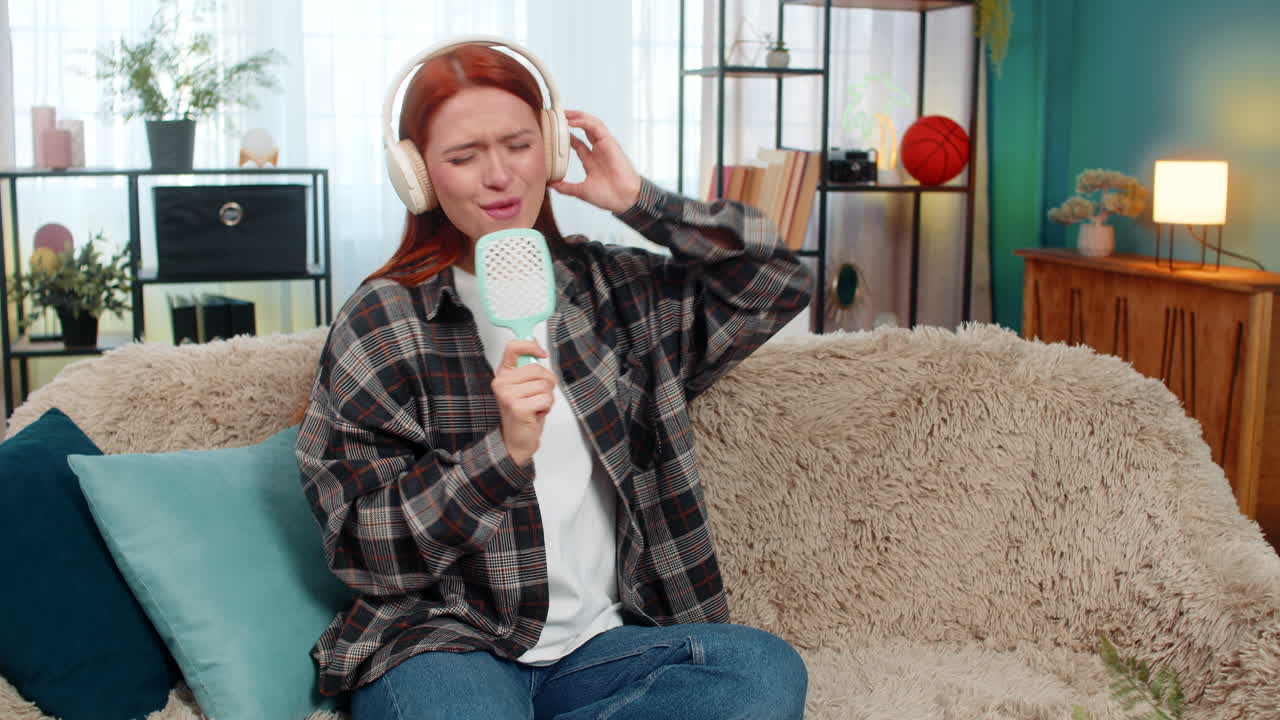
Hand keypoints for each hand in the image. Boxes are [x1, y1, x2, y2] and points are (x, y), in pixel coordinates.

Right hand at [491, 339, 555, 467]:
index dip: (531, 346)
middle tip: (538, 396)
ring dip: (548, 397)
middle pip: (537, 368)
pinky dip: (547, 407)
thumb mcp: (527, 386)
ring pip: (545, 384)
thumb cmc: (524, 413)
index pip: (513, 347)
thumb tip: (536, 344)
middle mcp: (502, 383)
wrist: (517, 440)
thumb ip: (530, 366)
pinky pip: (546, 398)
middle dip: (548, 383)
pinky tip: (536, 413)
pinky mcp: (517, 407)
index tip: (542, 354)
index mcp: (504, 374)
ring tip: (536, 406)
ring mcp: (508, 395)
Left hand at [549, 110, 642, 213]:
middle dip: (571, 121)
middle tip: (557, 116)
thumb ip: (566, 187)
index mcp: (592, 161)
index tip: (554, 131)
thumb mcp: (581, 191)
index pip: (578, 143)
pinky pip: (596, 126)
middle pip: (584, 129)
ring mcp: (605, 145)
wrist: (623, 199)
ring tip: (564, 113)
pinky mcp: (610, 142)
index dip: (567, 136)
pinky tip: (572, 121)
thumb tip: (552, 185)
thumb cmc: (609, 196)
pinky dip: (584, 121)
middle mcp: (598, 151)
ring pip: (590, 124)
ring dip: (577, 117)